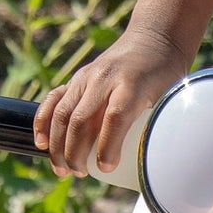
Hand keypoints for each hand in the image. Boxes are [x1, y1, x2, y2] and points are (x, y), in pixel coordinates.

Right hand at [35, 25, 187, 175]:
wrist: (154, 39)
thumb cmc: (167, 74)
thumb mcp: (171, 98)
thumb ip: (160, 125)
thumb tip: (156, 164)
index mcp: (133, 85)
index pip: (115, 117)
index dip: (107, 146)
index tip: (106, 168)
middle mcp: (105, 79)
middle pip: (82, 119)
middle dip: (75, 152)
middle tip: (79, 173)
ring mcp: (87, 77)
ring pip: (63, 113)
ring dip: (58, 145)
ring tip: (62, 169)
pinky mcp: (77, 78)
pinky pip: (54, 100)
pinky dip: (43, 122)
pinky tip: (41, 143)